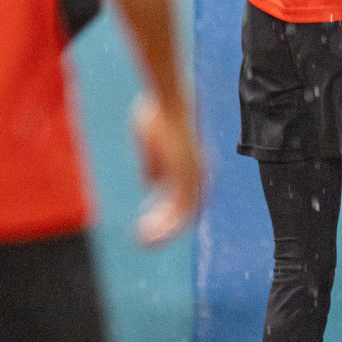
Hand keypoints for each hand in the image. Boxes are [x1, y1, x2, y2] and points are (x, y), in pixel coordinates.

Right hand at [132, 92, 202, 246]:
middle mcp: (199, 175)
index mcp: (193, 167)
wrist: (166, 100)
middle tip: (144, 240)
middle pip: (187, 213)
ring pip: (182, 218)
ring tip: (142, 241)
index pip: (187, 200)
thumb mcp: (151, 142)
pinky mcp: (185, 179)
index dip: (169, 215)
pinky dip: (162, 227)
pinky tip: (145, 233)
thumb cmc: (158, 114)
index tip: (149, 224)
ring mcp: (194, 177)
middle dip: (165, 230)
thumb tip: (149, 185)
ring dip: (162, 233)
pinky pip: (177, 213)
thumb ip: (152, 163)